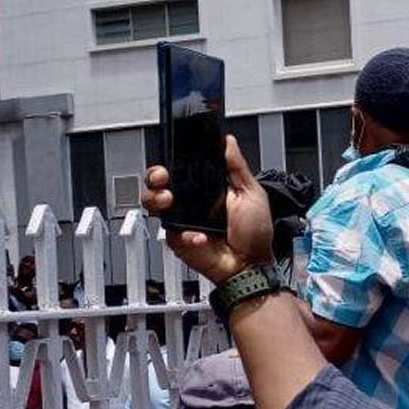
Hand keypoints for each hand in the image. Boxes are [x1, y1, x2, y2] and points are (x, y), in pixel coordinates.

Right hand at [141, 135, 273, 283]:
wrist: (252, 265)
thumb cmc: (255, 234)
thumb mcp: (251, 193)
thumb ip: (237, 167)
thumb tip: (228, 142)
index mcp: (208, 188)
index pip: (184, 168)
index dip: (174, 160)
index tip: (173, 153)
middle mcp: (191, 202)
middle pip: (160, 182)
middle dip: (155, 175)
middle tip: (163, 176)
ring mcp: (182, 221)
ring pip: (154, 203)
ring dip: (156, 197)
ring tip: (169, 199)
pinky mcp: (177, 240)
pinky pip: (169, 231)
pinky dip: (184, 233)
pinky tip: (200, 236)